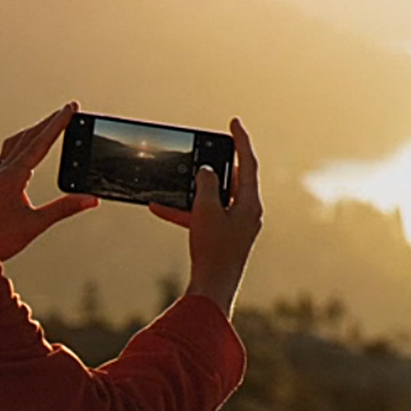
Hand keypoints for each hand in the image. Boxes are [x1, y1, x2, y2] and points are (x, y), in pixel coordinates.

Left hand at [0, 102, 98, 261]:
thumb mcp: (36, 223)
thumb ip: (64, 208)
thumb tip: (90, 198)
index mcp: (14, 174)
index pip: (41, 142)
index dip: (59, 123)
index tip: (71, 107)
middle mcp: (4, 170)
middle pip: (29, 137)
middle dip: (50, 122)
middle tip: (67, 110)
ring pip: (17, 144)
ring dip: (34, 131)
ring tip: (48, 125)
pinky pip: (7, 155)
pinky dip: (20, 146)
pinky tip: (21, 152)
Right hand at [148, 118, 261, 315]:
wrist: (213, 288)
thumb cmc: (214, 250)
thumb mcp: (206, 210)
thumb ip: (206, 184)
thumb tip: (207, 171)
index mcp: (250, 203)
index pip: (248, 162)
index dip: (240, 140)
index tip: (233, 122)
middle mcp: (248, 212)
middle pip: (233, 178)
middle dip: (215, 164)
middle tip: (204, 148)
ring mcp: (237, 225)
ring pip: (216, 198)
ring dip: (193, 190)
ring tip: (175, 180)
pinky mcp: (224, 237)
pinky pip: (205, 216)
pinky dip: (187, 211)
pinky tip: (160, 207)